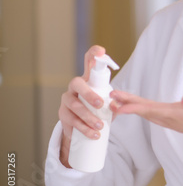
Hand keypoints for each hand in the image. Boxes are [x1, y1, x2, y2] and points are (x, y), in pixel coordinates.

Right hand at [58, 45, 107, 167]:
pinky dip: (83, 129)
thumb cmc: (96, 109)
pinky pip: (71, 121)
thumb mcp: (106, 101)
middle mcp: (74, 87)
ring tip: (100, 127)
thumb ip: (114, 99)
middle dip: (89, 94)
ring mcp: (66, 100)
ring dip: (88, 117)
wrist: (80, 126)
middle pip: (77, 84)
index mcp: (87, 80)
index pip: (88, 62)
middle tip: (100, 104)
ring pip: (75, 106)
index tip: (101, 52)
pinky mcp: (62, 114)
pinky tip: (92, 134)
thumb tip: (118, 103)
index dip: (93, 54)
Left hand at [110, 90, 182, 146]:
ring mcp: (177, 123)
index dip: (136, 107)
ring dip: (135, 108)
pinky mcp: (179, 122)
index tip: (120, 104)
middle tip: (111, 97)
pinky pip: (157, 117)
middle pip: (148, 113)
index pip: (154, 110)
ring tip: (119, 101)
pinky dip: (144, 111)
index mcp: (182, 115)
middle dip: (129, 105)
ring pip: (151, 115)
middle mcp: (176, 121)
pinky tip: (139, 108)